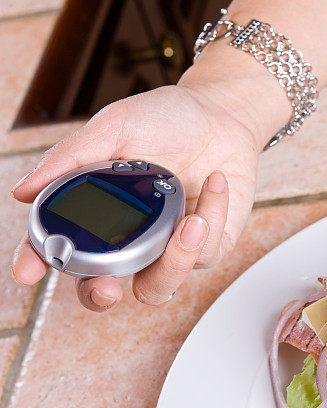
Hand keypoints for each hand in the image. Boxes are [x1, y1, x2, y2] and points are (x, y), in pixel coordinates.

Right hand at [11, 79, 264, 310]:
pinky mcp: (207, 247)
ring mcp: (166, 248)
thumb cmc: (166, 119)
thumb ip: (71, 158)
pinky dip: (211, 217)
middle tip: (106, 286)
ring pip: (156, 287)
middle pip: (101, 287)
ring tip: (189, 223)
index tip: (28, 270)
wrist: (222, 113)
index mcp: (97, 213)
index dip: (38, 262)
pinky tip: (213, 183)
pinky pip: (204, 254)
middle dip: (99, 294)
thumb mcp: (115, 128)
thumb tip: (24, 190)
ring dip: (172, 262)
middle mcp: (127, 239)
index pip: (59, 247)